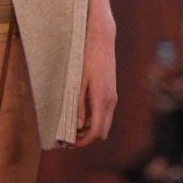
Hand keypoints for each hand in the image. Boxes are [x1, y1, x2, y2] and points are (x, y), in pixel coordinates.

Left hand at [75, 7, 116, 145]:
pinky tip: (80, 116)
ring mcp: (113, 97)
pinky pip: (104, 114)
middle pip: (102, 132)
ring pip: (104, 124)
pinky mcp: (111, 93)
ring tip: (72, 128)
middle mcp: (111, 101)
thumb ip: (78, 104)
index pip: (96, 131)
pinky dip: (94, 121)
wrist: (101, 38)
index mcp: (102, 99)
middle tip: (69, 139)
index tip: (70, 144)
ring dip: (90, 130)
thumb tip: (78, 125)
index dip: (83, 142)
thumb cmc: (86, 57)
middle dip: (87, 139)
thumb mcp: (78, 81)